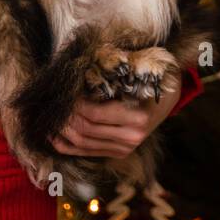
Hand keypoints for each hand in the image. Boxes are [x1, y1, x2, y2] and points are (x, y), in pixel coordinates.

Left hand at [50, 72, 180, 157]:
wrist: (170, 96)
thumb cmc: (153, 76)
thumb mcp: (141, 68)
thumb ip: (116, 68)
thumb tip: (83, 67)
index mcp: (138, 116)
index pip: (94, 114)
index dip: (73, 105)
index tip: (63, 92)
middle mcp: (132, 136)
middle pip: (86, 130)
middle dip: (65, 118)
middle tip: (51, 104)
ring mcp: (126, 147)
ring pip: (84, 144)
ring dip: (62, 133)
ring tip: (48, 119)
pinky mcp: (119, 152)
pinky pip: (88, 152)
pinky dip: (68, 146)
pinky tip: (54, 137)